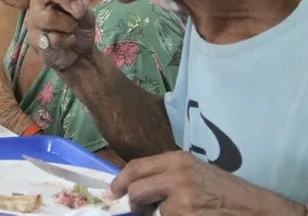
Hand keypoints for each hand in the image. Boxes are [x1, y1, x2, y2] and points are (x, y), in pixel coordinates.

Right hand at [24, 0, 96, 70]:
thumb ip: (83, 7)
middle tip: (80, 11)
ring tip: (73, 30)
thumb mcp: (86, 16)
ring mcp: (34, 20)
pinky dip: (66, 40)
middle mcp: (39, 2)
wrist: (78, 55)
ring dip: (68, 24)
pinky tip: (68, 42)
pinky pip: (51, 37)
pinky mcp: (34, 39)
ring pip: (49, 17)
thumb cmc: (79, 30)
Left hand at [112, 151, 307, 214]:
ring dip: (160, 215)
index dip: (120, 181)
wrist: (256, 209)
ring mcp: (182, 199)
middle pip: (136, 190)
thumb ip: (166, 174)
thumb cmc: (225, 191)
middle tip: (138, 210)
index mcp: (177, 159)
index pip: (136, 167)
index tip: (113, 192)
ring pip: (153, 211)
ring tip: (181, 213)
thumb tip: (135, 185)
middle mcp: (177, 175)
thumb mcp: (194, 172)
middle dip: (134, 203)